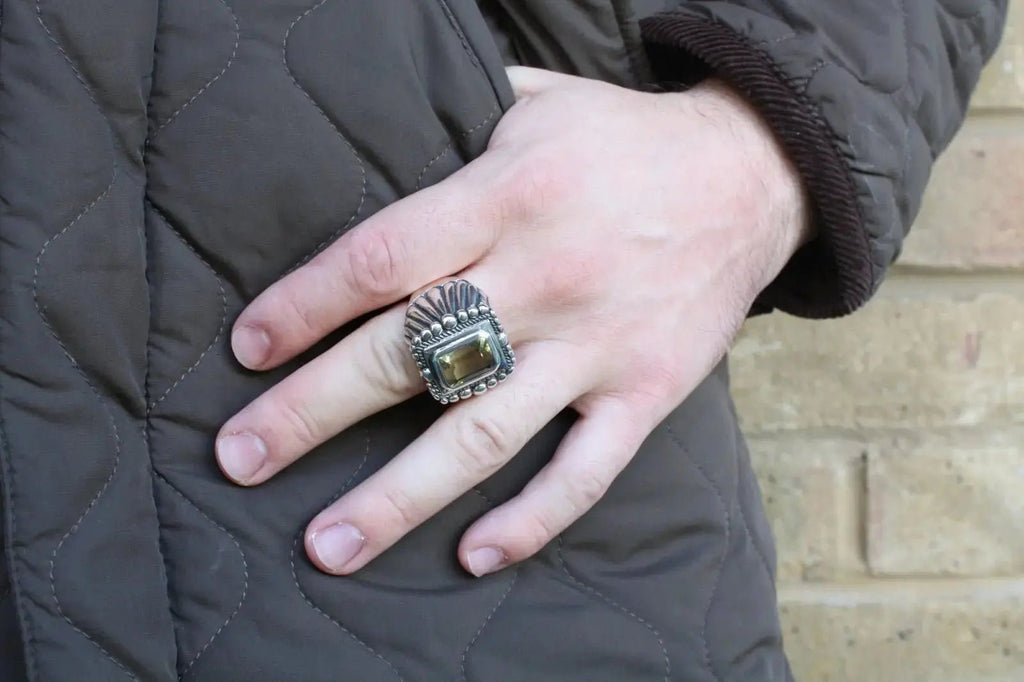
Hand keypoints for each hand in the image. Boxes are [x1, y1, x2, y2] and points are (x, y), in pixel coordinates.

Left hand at [215, 67, 810, 576]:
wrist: (756, 174)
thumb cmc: (629, 140)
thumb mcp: (539, 101)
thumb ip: (456, 121)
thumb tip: (380, 120)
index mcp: (505, 197)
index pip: (379, 259)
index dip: (303, 307)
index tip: (248, 350)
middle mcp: (542, 276)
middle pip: (406, 355)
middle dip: (312, 412)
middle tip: (240, 458)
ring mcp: (595, 343)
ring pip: (481, 431)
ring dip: (397, 496)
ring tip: (326, 545)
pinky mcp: (645, 390)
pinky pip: (586, 470)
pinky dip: (532, 519)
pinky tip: (473, 554)